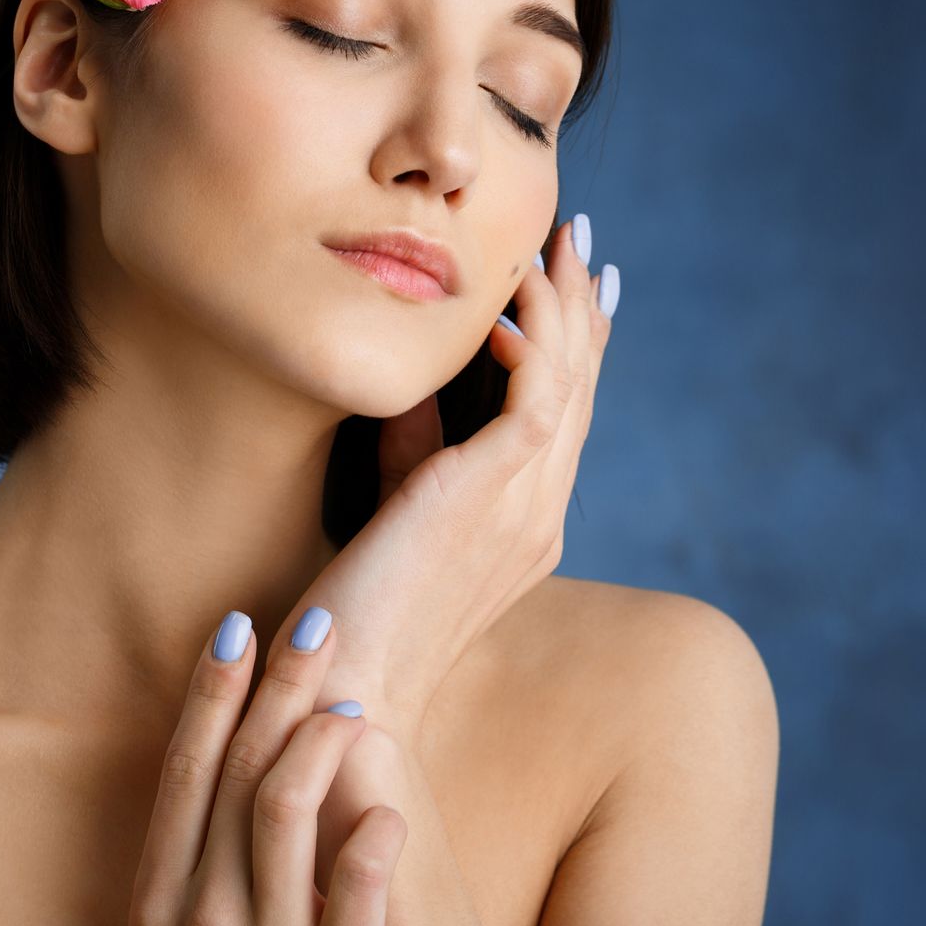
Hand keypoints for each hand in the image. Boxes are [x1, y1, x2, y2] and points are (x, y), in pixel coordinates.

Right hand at [128, 605, 409, 925]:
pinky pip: (356, 878)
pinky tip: (388, 813)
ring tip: (354, 710)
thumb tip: (238, 757)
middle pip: (238, 771)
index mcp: (155, 907)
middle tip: (319, 626)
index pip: (184, 771)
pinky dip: (373, 830)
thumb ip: (204, 868)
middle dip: (279, 686)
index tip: (238, 625)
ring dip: (321, 738)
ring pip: (284, 805)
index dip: (211, 691)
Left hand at [297, 215, 616, 738]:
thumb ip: (416, 443)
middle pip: (580, 389)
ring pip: (569, 384)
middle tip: (575, 238)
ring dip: (564, 306)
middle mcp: (540, 514)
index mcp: (526, 523)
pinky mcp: (493, 500)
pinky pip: (538, 402)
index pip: (565, 413)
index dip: (575, 343)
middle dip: (581, 307)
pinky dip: (531, 345)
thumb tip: (419, 376)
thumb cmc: (356, 606)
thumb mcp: (395, 503)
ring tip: (555, 245)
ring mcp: (526, 510)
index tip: (572, 281)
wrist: (345, 686)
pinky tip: (505, 307)